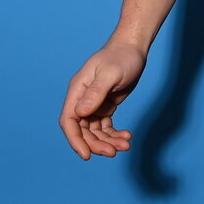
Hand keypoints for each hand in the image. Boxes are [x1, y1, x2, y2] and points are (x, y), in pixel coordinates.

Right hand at [59, 40, 146, 159]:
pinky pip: (105, 127)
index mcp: (78, 91)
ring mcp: (94, 104)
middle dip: (96, 144)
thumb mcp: (110, 73)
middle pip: (83, 130)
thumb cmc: (121, 56)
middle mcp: (82, 99)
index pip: (69, 120)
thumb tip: (80, 113)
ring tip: (125, 145)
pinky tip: (126, 137)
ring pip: (95, 132)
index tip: (86, 155)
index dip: (75, 140)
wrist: (134, 47)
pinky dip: (114, 135)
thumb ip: (96, 92)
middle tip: (114, 152)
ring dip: (108, 142)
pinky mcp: (105, 106)